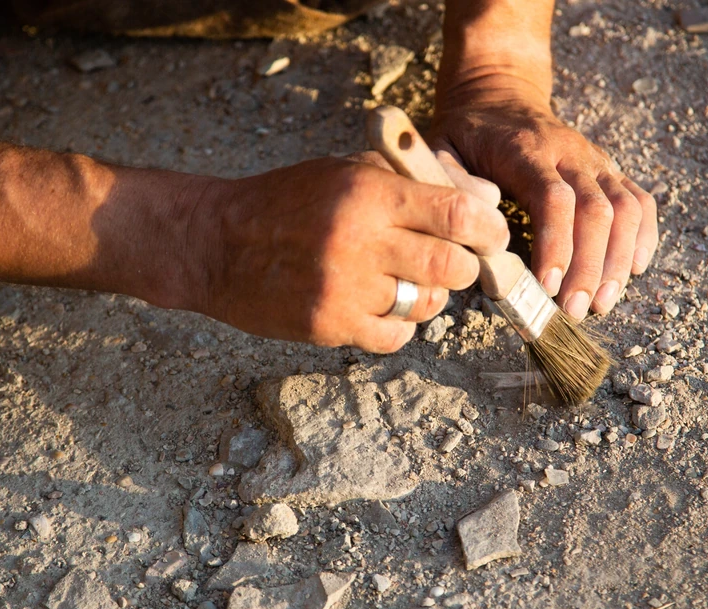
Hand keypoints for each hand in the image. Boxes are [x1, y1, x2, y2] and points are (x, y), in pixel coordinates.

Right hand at [184, 155, 508, 352]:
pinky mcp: (330, 325)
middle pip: (453, 267)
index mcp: (368, 194)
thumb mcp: (345, 172)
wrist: (214, 242)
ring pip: (428, 306)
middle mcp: (361, 242)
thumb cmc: (285, 201)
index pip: (458, 215)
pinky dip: (398, 325)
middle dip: (464, 266)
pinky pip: (396, 336)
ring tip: (403, 280)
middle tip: (453, 262)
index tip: (492, 235)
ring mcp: (346, 289)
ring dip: (428, 296)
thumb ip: (411, 183)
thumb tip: (485, 204)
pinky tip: (379, 305)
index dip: (489, 229)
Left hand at [431, 80, 657, 317]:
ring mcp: (595, 161)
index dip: (555, 244)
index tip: (547, 286)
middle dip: (589, 267)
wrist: (500, 95)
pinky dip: (644, 237)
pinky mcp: (610, 169)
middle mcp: (570, 152)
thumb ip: (452, 182)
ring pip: (626, 209)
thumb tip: (481, 221)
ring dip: (619, 260)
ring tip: (602, 303)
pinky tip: (635, 270)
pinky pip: (640, 201)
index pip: (554, 198)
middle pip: (597, 210)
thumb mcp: (441, 148)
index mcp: (526, 149)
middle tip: (574, 311)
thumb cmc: (467, 134)